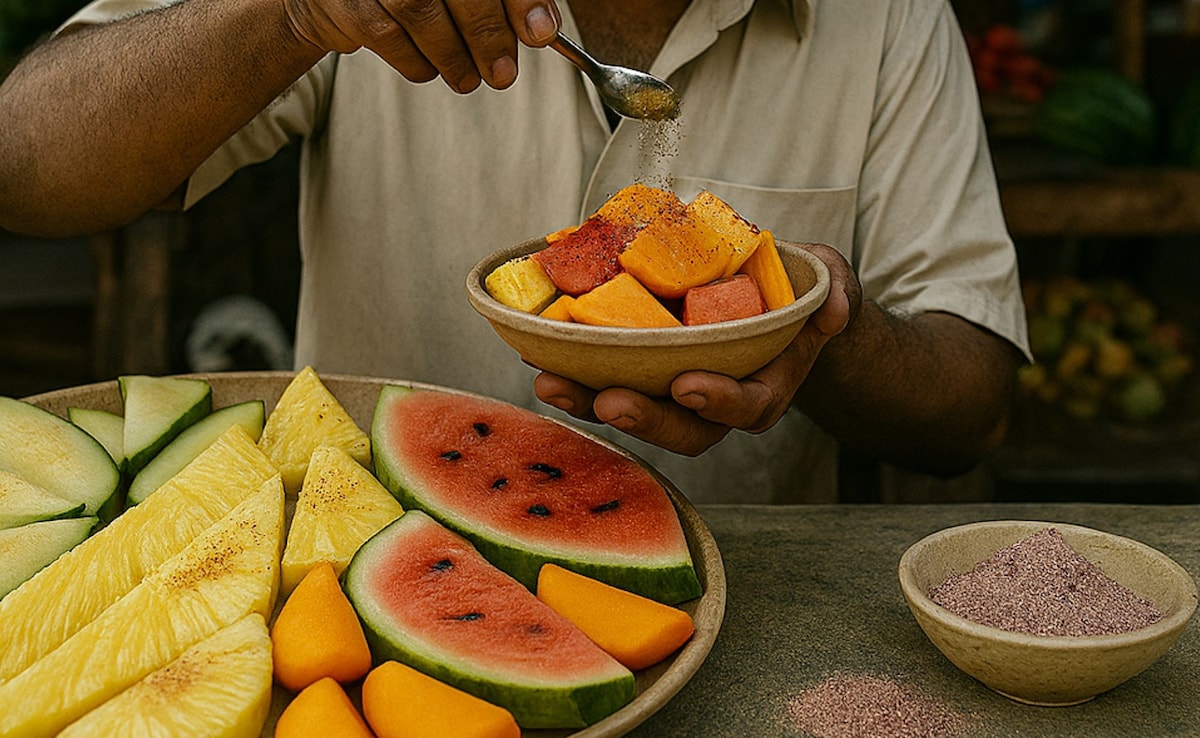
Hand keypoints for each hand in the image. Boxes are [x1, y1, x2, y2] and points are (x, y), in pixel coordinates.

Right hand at [283, 0, 560, 91]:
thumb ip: (501, 3)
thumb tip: (541, 28)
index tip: (541, 33)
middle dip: (486, 34)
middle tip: (502, 73)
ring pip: (416, 9)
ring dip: (451, 55)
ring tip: (468, 78)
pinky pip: (382, 32)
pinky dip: (414, 61)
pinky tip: (430, 68)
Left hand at [534, 242, 861, 455]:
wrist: (771, 303)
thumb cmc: (796, 294)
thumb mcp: (827, 282)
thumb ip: (836, 291)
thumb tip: (831, 310)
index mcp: (765, 387)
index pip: (747, 407)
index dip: (720, 400)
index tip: (689, 383)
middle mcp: (718, 403)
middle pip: (682, 428)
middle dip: (645, 418)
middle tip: (609, 399)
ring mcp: (676, 394)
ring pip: (636, 413)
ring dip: (591, 403)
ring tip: (550, 382)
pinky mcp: (642, 377)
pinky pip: (608, 384)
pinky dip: (575, 375)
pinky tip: (539, 355)